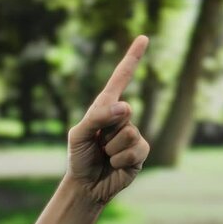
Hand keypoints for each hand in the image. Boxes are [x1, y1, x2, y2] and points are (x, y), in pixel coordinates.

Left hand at [66, 35, 150, 203]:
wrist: (86, 185)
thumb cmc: (79, 157)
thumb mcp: (78, 134)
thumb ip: (98, 117)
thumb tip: (126, 108)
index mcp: (104, 107)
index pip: (121, 78)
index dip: (132, 58)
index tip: (143, 38)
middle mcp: (122, 117)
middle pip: (124, 111)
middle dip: (106, 130)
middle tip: (97, 144)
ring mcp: (133, 135)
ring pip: (129, 132)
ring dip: (112, 148)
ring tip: (105, 155)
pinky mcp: (141, 152)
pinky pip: (135, 150)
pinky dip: (121, 160)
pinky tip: (115, 165)